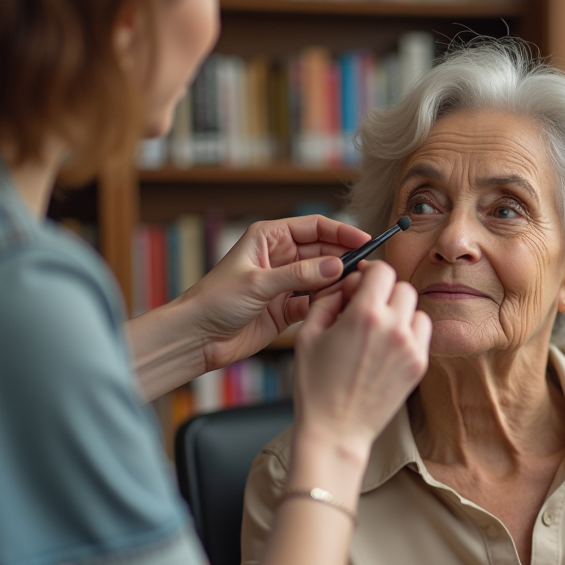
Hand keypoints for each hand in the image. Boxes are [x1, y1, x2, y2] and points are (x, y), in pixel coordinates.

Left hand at [180, 216, 370, 370]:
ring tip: (357, 289)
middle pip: (323, 252)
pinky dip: (327, 303)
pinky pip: (315, 300)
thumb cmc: (214, 301)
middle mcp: (279, 257)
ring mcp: (284, 283)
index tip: (365, 241)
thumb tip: (336, 266)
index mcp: (269, 238)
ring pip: (322, 277)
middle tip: (368, 270)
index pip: (314, 227)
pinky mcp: (286, 307)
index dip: (341, 233)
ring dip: (338, 283)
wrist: (197, 338)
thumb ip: (299, 275)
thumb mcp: (258, 283)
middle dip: (345, 259)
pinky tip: (339, 306)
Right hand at [293, 261, 431, 454]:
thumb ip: (328, 300)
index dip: (370, 273)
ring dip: (400, 313)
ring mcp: (411, 348)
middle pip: (403, 287)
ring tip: (378, 331)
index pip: (383, 271)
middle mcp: (393, 328)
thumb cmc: (315, 385)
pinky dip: (408, 333)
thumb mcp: (307, 334)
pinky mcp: (419, 366)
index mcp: (364, 315)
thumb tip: (346, 283)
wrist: (336, 429)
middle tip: (367, 308)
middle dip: (384, 293)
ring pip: (416, 310)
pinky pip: (422, 334)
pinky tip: (387, 347)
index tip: (361, 284)